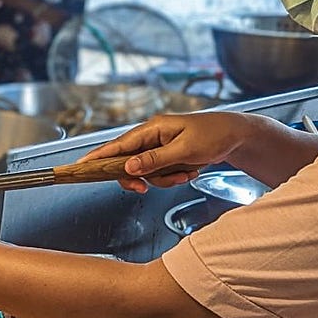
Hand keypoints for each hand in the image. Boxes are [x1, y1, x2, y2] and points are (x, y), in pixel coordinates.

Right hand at [78, 112, 263, 192]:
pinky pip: (160, 174)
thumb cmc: (215, 135)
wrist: (239, 135)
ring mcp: (159, 147)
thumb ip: (154, 160)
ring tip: (184, 174)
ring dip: (163, 179)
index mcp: (152, 129)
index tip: (79, 167)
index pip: (117, 145)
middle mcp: (152, 137)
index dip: (97, 157)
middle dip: (140, 178)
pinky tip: (189, 172)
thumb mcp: (185, 150)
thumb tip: (128, 168)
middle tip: (144, 188)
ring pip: (146, 172)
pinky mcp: (168, 156)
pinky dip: (172, 177)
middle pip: (128, 163)